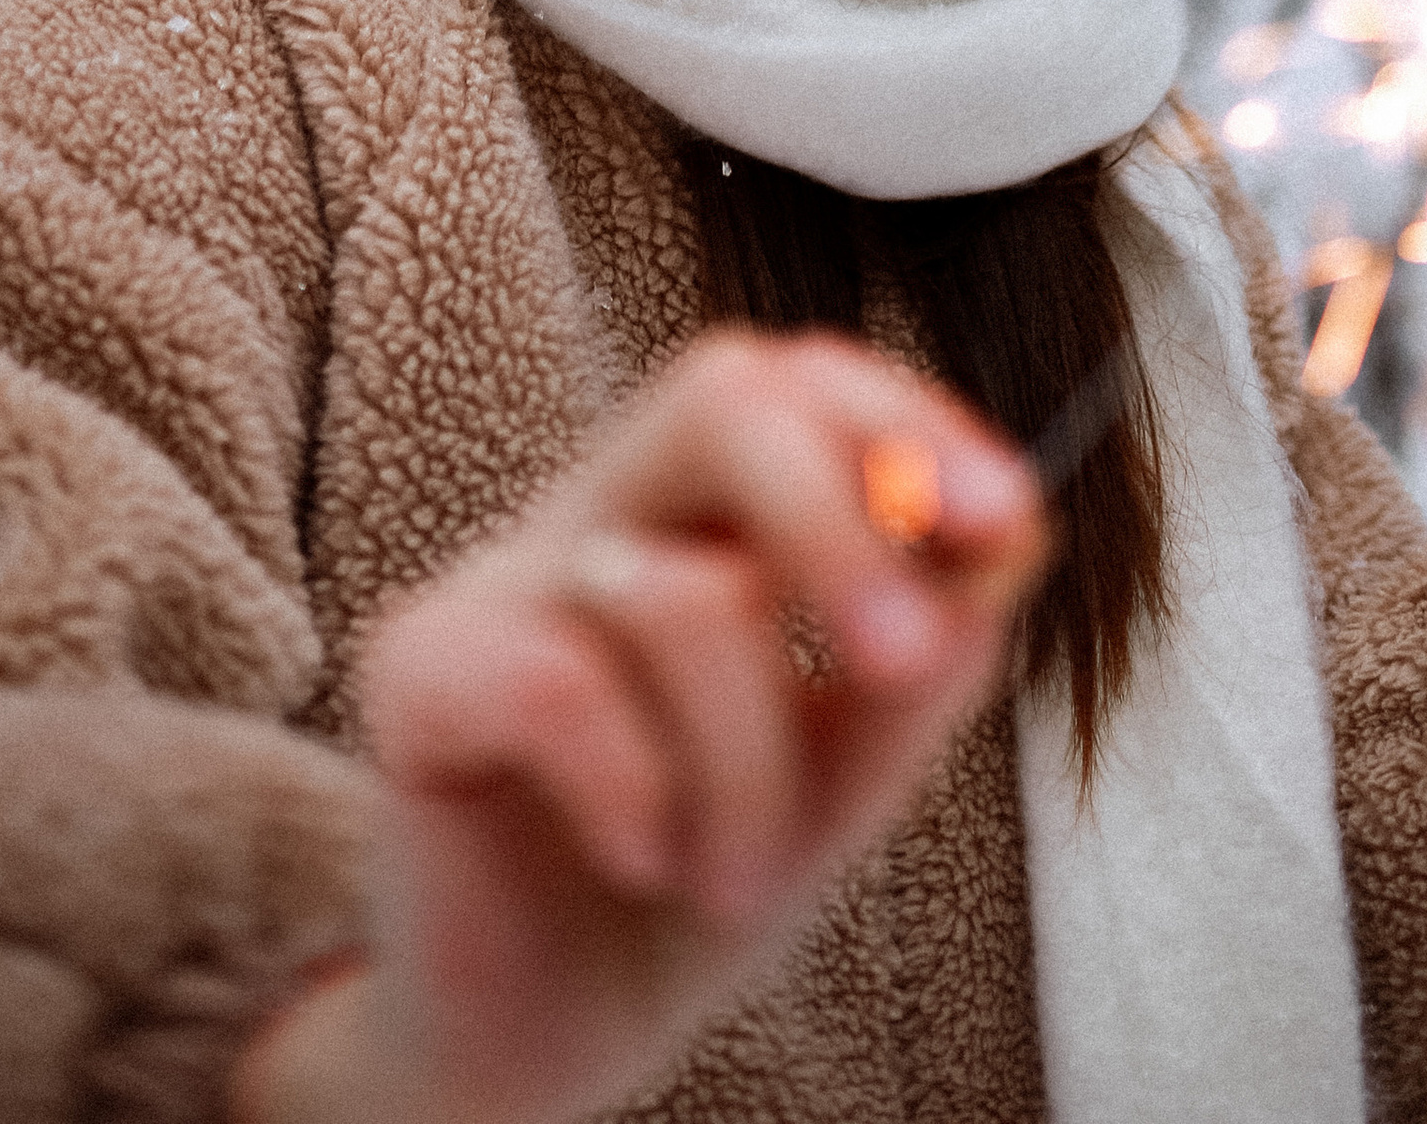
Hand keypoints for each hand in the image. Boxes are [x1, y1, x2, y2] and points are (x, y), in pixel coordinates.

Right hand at [233, 329, 1043, 1123]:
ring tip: (733, 881)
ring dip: (751, 773)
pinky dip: (640, 793)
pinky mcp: (419, 670)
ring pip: (684, 595)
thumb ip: (924, 660)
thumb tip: (1003, 537)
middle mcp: (599, 512)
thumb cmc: (694, 884)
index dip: (907, 424)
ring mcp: (498, 578)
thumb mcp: (845, 777)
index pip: (801, 382)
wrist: (545, 1044)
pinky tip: (642, 860)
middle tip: (906, 666)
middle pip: (724, 396)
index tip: (1008, 514)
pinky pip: (562, 685)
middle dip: (843, 524)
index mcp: (702, 514)